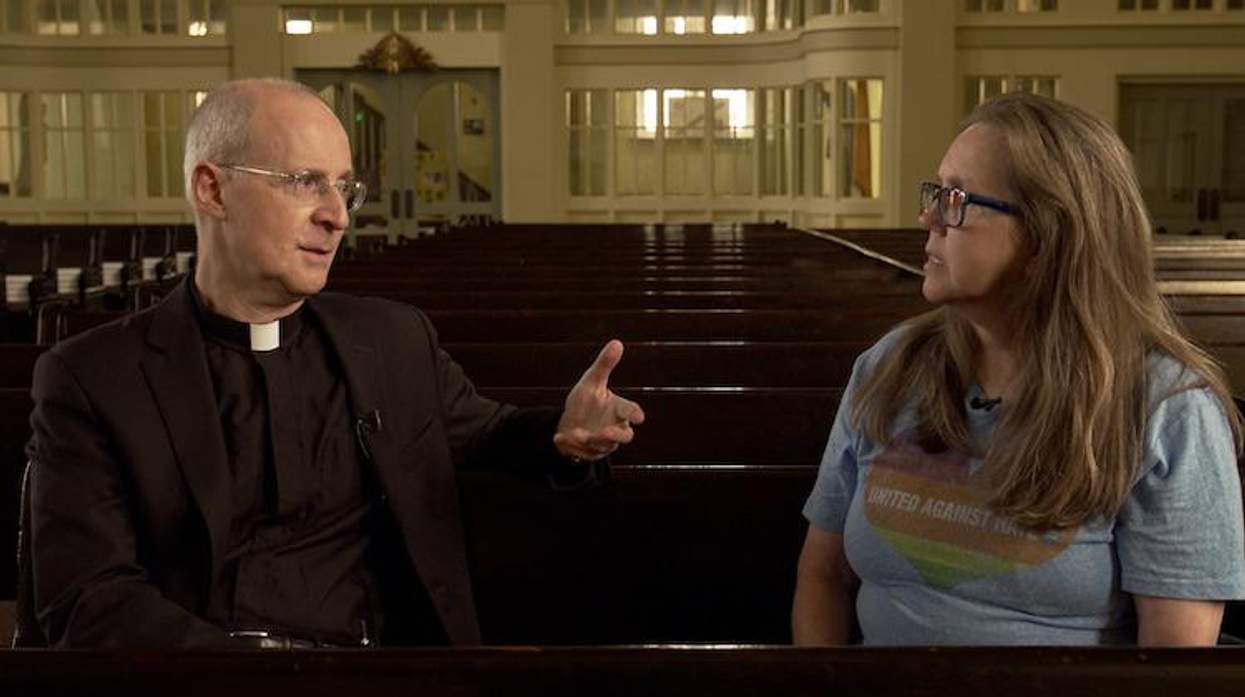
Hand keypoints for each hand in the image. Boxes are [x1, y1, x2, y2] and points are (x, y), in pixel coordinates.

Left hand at [554, 339, 644, 461]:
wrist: (570, 421)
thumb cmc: (587, 400)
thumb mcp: (591, 381)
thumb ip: (604, 365)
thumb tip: (617, 342)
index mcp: (618, 410)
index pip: (631, 411)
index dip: (635, 414)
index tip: (638, 417)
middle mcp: (614, 429)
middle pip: (625, 437)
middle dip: (615, 436)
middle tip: (605, 432)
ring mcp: (601, 444)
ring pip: (600, 447)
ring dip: (587, 440)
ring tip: (575, 432)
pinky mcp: (588, 453)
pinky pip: (581, 453)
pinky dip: (570, 445)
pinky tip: (559, 438)